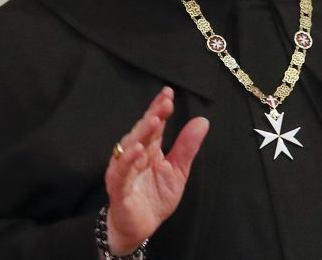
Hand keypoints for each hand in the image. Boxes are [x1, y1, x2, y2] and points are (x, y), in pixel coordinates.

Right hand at [104, 87, 209, 253]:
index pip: (154, 125)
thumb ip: (187, 147)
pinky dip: (128, 161)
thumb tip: (203, 121)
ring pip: (129, 148)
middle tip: (164, 102)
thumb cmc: (155, 197)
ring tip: (153, 120)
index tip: (168, 93)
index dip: (159, 109)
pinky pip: (121, 173)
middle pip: (141, 132)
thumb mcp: (178, 171)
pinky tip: (137, 150)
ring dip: (141, 134)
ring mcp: (123, 171)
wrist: (140, 228)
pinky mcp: (118, 189)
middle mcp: (133, 156)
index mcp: (148, 149)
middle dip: (152, 116)